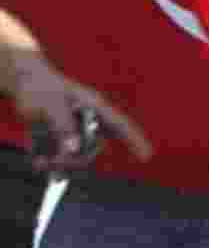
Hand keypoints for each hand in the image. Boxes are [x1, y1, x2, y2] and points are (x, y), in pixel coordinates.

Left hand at [10, 49, 151, 173]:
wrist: (22, 82)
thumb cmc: (39, 86)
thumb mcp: (49, 102)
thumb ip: (62, 124)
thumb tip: (74, 149)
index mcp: (94, 106)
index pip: (119, 124)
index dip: (134, 140)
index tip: (147, 156)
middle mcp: (88, 120)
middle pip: (93, 149)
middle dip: (76, 161)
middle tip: (52, 162)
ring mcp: (74, 130)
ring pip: (77, 156)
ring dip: (61, 164)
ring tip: (40, 163)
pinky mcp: (60, 138)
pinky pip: (61, 157)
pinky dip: (51, 163)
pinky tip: (38, 161)